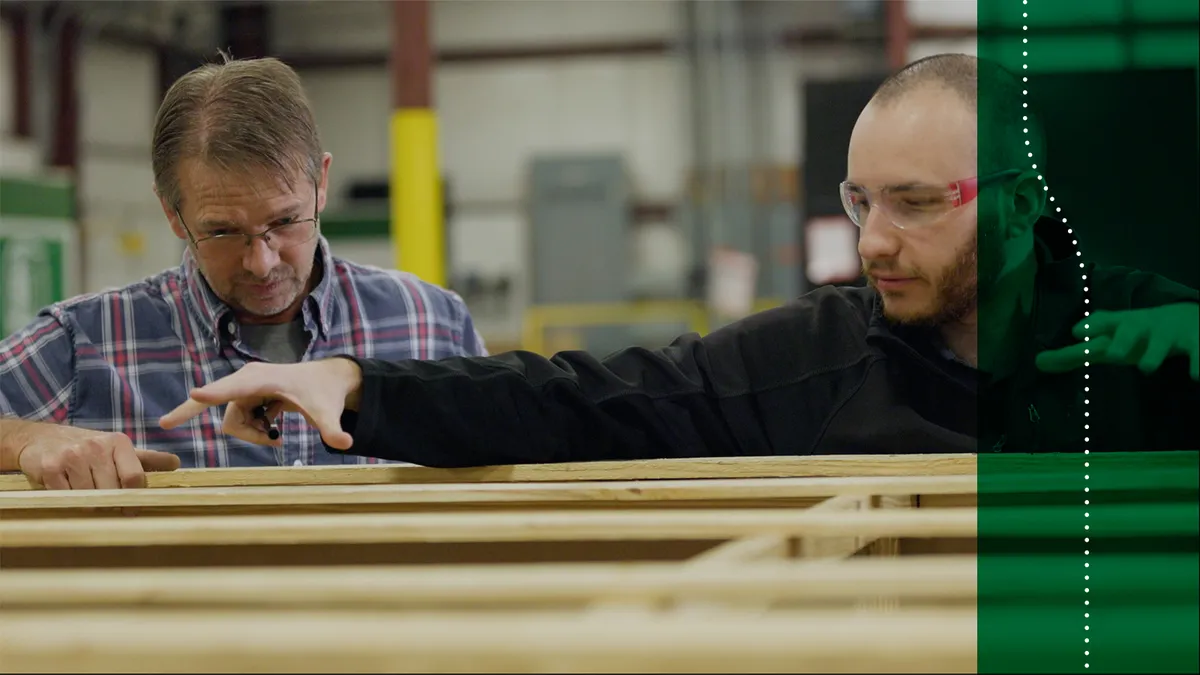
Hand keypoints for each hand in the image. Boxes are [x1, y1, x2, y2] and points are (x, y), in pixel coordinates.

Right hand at [17, 425, 180, 489]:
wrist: (39, 439)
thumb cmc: (87, 447)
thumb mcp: (117, 449)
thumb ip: (146, 459)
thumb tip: (176, 464)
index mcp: (119, 442)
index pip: (135, 478)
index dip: (134, 498)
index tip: (130, 509)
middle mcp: (96, 446)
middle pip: (112, 491)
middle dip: (109, 502)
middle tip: (102, 498)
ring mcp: (72, 455)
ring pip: (90, 497)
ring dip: (88, 502)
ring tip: (83, 489)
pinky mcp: (50, 466)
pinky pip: (66, 496)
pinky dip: (67, 497)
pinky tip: (65, 486)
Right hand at [159, 358, 363, 449]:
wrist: (325, 381)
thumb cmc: (324, 393)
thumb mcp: (328, 413)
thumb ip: (334, 429)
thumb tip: (346, 443)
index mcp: (262, 380)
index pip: (234, 389)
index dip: (214, 394)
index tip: (194, 395)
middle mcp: (247, 380)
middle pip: (231, 419)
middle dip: (250, 434)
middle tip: (269, 435)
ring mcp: (243, 388)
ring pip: (233, 424)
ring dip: (254, 433)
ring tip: (279, 428)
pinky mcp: (242, 395)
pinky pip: (236, 422)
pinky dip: (254, 430)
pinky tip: (273, 421)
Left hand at [1035, 303, 1198, 379]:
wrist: (1188, 318)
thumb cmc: (1137, 335)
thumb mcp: (1108, 342)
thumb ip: (1075, 354)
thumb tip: (1037, 363)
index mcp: (1119, 326)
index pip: (1103, 322)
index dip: (1092, 326)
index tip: (1077, 332)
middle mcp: (1143, 326)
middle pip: (1130, 330)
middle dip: (1121, 341)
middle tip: (1112, 354)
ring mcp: (1169, 334)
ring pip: (1161, 342)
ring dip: (1154, 354)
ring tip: (1147, 369)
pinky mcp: (1195, 342)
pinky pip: (1199, 351)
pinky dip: (1199, 363)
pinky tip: (1196, 376)